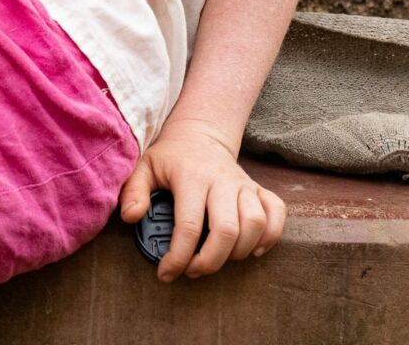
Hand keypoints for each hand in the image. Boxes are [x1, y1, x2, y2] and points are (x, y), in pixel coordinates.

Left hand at [118, 118, 285, 280]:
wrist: (199, 136)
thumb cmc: (170, 158)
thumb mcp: (144, 168)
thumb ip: (134, 191)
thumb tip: (131, 218)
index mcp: (191, 176)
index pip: (189, 226)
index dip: (178, 257)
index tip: (166, 273)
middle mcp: (222, 180)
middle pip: (227, 230)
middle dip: (210, 261)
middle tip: (192, 270)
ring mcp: (244, 184)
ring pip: (255, 224)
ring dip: (239, 252)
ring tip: (217, 259)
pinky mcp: (259, 189)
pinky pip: (277, 213)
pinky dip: (271, 236)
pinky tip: (252, 250)